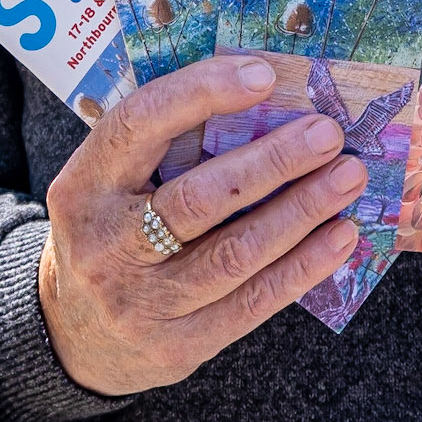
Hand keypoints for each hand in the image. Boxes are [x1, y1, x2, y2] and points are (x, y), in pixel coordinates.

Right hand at [38, 55, 365, 394]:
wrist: (73, 336)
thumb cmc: (113, 231)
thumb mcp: (111, 183)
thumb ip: (166, 144)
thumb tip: (265, 92)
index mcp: (83, 186)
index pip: (140, 124)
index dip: (201, 93)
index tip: (264, 75)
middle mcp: (105, 245)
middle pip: (199, 197)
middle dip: (273, 162)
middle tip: (326, 134)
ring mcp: (139, 303)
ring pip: (235, 252)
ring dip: (301, 211)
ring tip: (348, 177)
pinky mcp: (178, 346)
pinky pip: (253, 302)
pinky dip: (304, 266)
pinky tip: (340, 236)